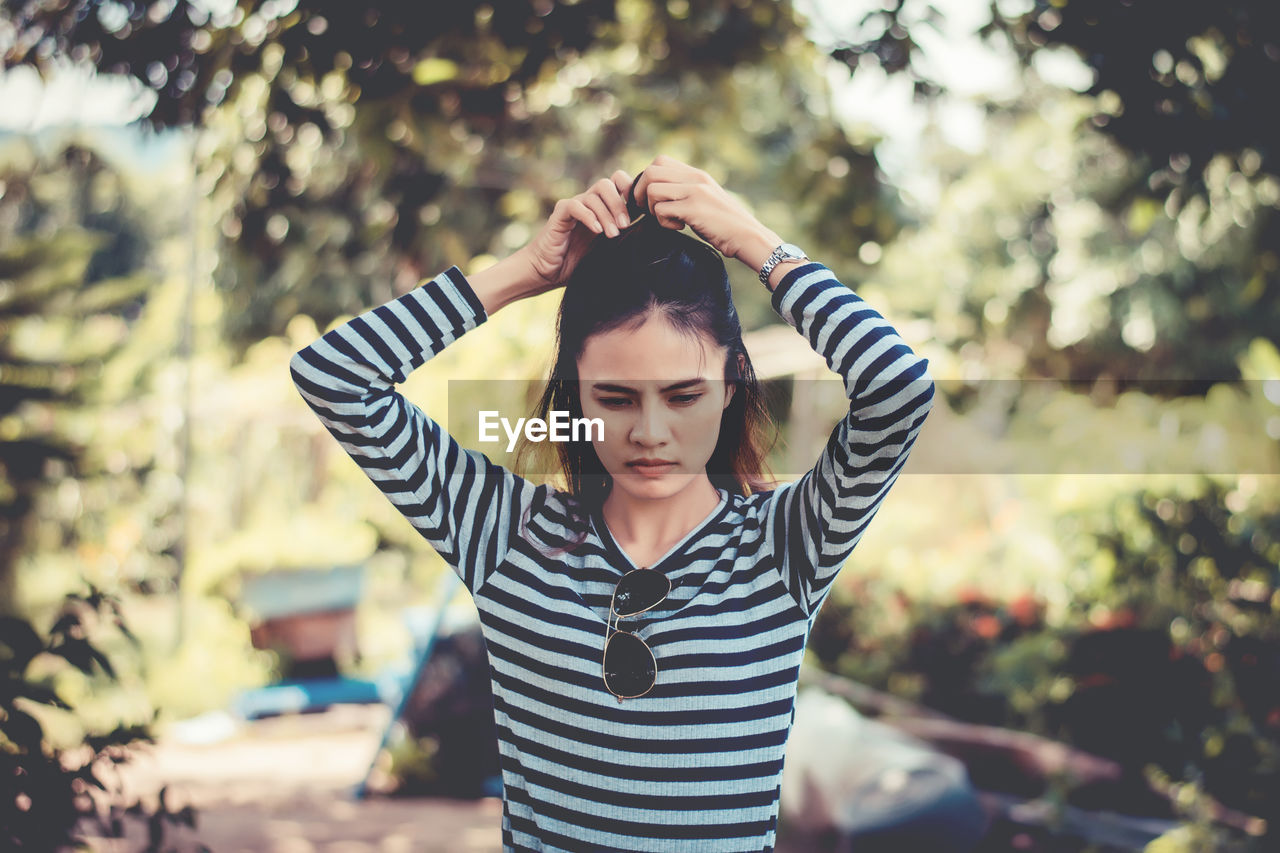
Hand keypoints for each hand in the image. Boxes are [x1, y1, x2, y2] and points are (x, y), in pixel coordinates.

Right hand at [519, 170, 635, 289]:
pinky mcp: (560, 213)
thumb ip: (624, 238)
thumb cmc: (578, 263)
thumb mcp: (608, 250)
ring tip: (611, 234)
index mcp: (602, 207)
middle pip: (608, 183)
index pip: (618, 183)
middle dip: (620, 204)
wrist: (548, 271)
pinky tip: (596, 231)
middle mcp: (588, 203)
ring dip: (607, 214)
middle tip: (624, 226)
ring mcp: (574, 206)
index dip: (630, 190)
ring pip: (594, 194)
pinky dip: (589, 217)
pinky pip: (576, 206)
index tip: (639, 212)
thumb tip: (650, 236)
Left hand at [629, 156, 780, 270]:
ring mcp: (695, 192)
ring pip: (652, 190)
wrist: (747, 236)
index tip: (650, 199)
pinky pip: (661, 210)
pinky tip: (679, 227)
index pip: (659, 161)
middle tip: (649, 210)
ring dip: (652, 208)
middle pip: (651, 171)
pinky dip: (663, 222)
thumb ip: (686, 191)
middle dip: (640, 193)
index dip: (646, 179)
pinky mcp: (694, 209)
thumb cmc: (724, 223)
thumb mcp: (705, 198)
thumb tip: (658, 193)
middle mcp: (695, 178)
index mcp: (696, 174)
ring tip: (667, 219)